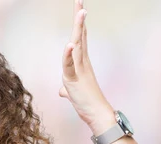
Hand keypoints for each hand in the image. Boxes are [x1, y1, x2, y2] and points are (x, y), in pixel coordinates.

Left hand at [59, 0, 114, 135]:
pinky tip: (70, 44)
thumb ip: (67, 89)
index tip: (80, 9)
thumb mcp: (72, 94)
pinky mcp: (74, 81)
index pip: (80, 40)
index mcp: (81, 64)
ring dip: (78, 29)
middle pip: (79, 36)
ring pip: (77, 46)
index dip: (79, 24)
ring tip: (80, 12)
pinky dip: (69, 55)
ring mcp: (79, 70)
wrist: (97, 115)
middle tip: (79, 1)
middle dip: (78, 19)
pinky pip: (69, 66)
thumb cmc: (87, 104)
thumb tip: (63, 91)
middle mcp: (82, 63)